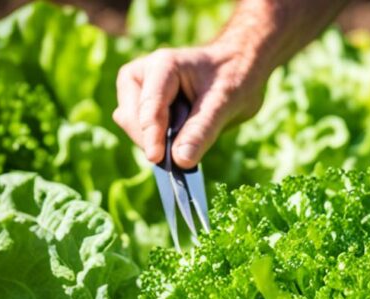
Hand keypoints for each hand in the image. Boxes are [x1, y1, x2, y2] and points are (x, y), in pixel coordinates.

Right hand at [112, 44, 267, 166]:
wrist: (237, 69)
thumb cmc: (234, 79)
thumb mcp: (225, 103)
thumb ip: (201, 130)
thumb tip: (180, 161)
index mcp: (163, 66)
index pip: (150, 105)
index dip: (151, 134)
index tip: (156, 158)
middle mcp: (142, 74)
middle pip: (132, 118)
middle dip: (154, 139)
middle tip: (188, 149)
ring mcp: (137, 91)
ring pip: (133, 127)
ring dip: (159, 140)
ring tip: (192, 128)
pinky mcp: (140, 107)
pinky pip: (142, 133)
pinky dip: (160, 142)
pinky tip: (183, 137)